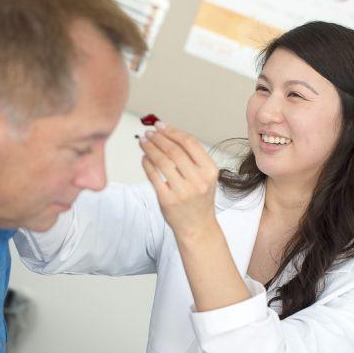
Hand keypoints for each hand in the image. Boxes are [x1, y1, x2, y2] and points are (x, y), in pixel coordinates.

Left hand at [139, 122, 219, 238]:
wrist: (197, 226)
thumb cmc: (199, 199)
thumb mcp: (204, 177)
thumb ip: (191, 157)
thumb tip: (167, 134)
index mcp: (209, 170)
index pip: (190, 143)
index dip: (173, 131)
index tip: (161, 126)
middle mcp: (198, 180)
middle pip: (174, 150)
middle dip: (159, 138)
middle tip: (149, 132)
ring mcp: (183, 191)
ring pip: (162, 161)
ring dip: (150, 148)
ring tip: (143, 141)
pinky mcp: (167, 199)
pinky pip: (154, 176)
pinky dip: (147, 164)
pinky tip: (144, 157)